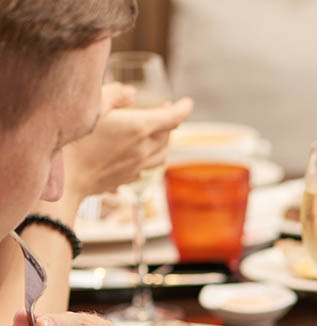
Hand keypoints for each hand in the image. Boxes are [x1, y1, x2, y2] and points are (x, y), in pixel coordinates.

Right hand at [63, 85, 192, 199]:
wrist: (67, 179)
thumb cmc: (75, 140)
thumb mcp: (92, 107)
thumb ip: (114, 94)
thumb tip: (132, 93)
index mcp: (139, 128)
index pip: (173, 118)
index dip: (183, 108)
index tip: (188, 103)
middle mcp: (144, 149)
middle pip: (168, 136)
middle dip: (170, 122)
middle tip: (163, 111)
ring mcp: (137, 166)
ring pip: (162, 154)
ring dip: (163, 142)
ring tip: (156, 133)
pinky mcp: (128, 178)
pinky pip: (146, 167)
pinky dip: (148, 157)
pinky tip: (137, 153)